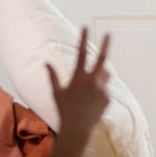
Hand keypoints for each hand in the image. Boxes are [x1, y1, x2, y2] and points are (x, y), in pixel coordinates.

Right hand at [45, 28, 111, 147]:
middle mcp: (92, 81)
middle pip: (102, 58)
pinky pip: (105, 90)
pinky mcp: (108, 98)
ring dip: (100, 75)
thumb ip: (52, 76)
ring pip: (104, 75)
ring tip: (88, 89)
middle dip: (106, 45)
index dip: (83, 39)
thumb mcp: (56, 93)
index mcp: (79, 77)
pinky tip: (91, 103)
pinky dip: (99, 92)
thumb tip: (46, 62)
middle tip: (109, 33)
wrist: (77, 129)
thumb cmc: (64, 110)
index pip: (81, 53)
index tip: (85, 27)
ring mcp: (102, 89)